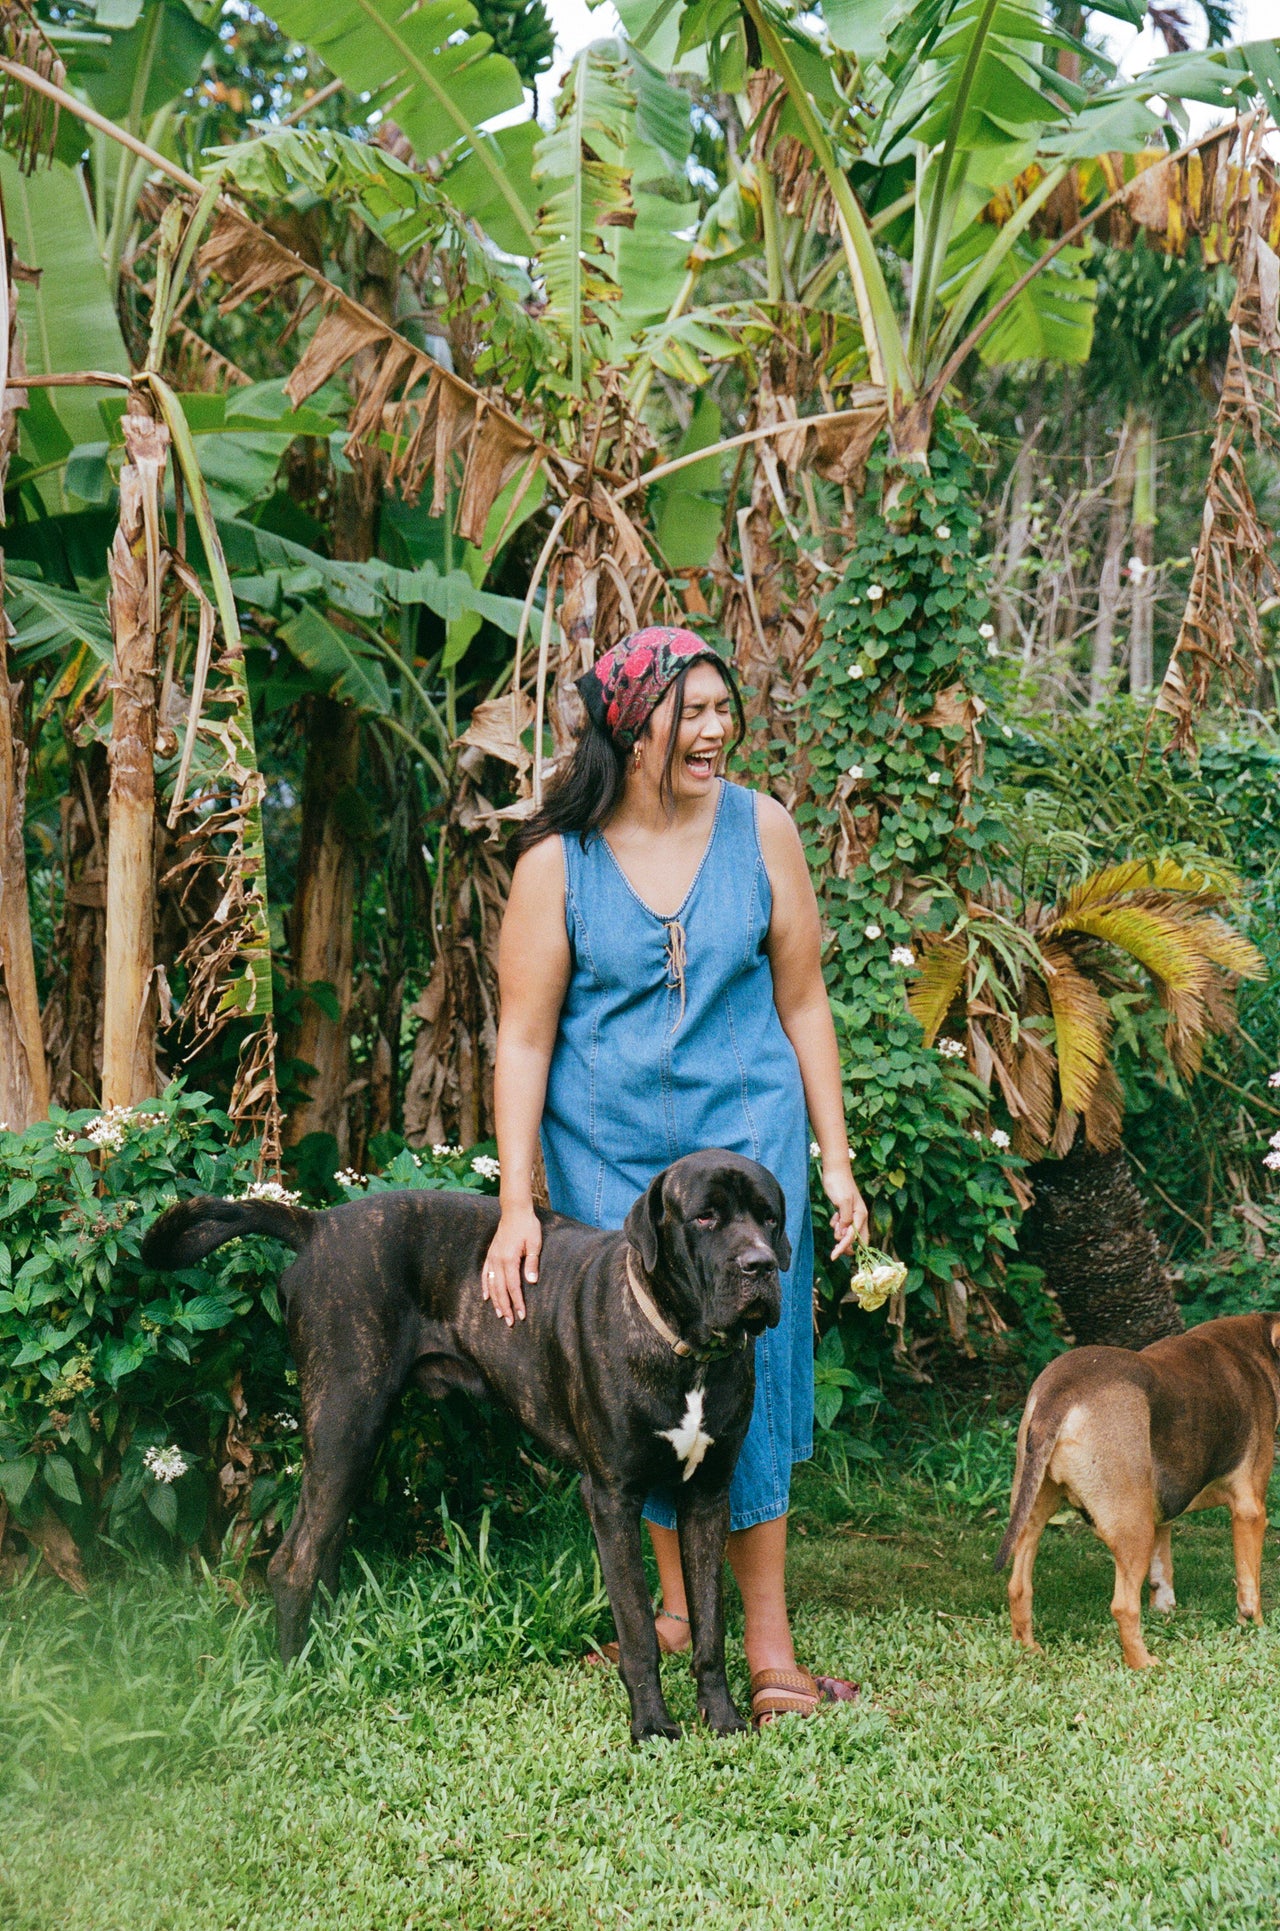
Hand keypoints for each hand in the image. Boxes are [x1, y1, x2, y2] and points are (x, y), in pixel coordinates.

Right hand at [482, 1205, 541, 1324]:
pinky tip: (485, 1297)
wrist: (515, 1211)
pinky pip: (485, 1274)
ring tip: (500, 1314)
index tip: (521, 1315)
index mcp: (510, 1259)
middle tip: (510, 1322)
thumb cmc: (528, 1226)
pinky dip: (485, 1286)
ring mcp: (492, 1257)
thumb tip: (532, 1281)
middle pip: (501, 1289)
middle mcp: (498, 1260)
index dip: (517, 1302)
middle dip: (506, 1307)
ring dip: (495, 1301)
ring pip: (492, 1284)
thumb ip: (532, 1262)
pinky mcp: (490, 1254)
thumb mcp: (535, 1243)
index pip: (513, 1286)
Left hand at [823, 1164, 868, 1260]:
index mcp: (861, 1215)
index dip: (844, 1247)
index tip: (834, 1256)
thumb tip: (846, 1233)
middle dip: (845, 1245)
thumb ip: (845, 1218)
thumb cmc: (839, 1184)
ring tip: (834, 1221)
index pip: (854, 1237)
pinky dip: (837, 1225)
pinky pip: (843, 1226)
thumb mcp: (842, 1201)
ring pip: (848, 1233)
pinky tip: (834, 1216)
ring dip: (839, 1233)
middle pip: (856, 1240)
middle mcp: (860, 1216)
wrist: (835, 1170)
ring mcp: (853, 1214)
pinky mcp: (845, 1212)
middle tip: (834, 1249)